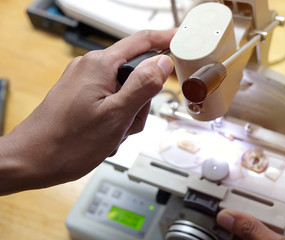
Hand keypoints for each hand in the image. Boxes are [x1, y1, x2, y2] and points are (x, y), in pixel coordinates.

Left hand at [0, 29, 174, 193]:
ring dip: (128, 114)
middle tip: (130, 121)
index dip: (166, 40)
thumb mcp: (116, 115)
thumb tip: (163, 62)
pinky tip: (106, 133)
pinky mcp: (82, 95)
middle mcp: (91, 68)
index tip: (182, 41)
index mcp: (100, 65)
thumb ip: (143, 86)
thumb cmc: (67, 142)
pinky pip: (113, 100)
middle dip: (142, 100)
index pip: (142, 42)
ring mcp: (85, 82)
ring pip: (126, 91)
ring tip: (114, 131)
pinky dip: (117, 117)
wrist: (32, 160)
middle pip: (136, 73)